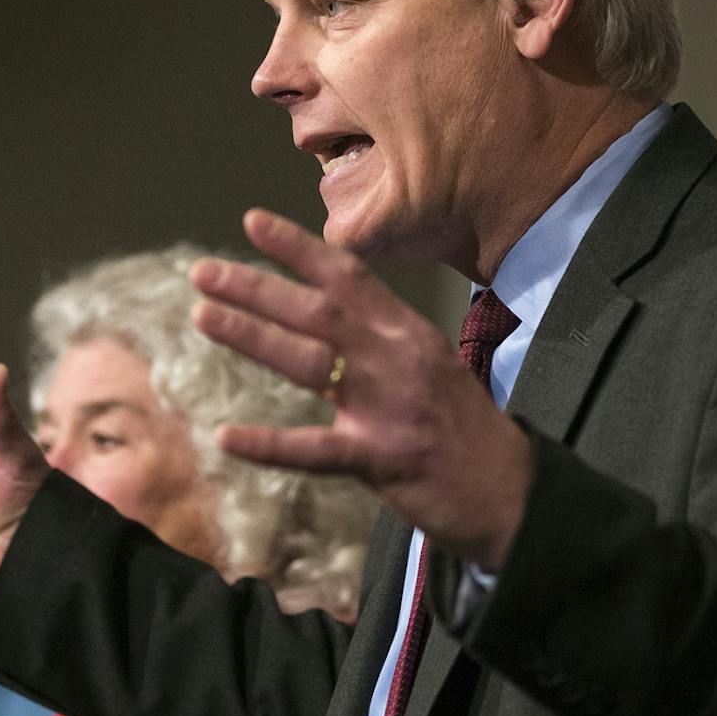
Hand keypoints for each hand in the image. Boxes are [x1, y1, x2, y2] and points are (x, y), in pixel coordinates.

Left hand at [192, 209, 531, 571]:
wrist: (514, 494)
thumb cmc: (468, 434)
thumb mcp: (435, 369)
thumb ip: (385, 345)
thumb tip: (332, 321)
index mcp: (409, 334)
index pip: (349, 276)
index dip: (298, 247)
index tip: (252, 221)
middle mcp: (398, 360)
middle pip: (318, 310)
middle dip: (256, 287)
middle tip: (203, 271)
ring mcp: (390, 408)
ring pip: (310, 361)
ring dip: (252, 336)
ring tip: (203, 316)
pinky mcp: (383, 459)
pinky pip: (315, 449)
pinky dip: (268, 444)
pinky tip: (226, 437)